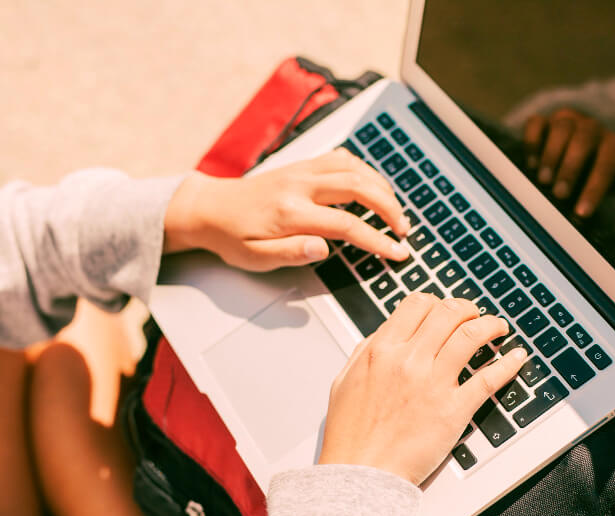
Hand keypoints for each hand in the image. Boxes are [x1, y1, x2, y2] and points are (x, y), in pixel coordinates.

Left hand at [162, 149, 410, 270]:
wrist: (210, 207)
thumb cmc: (233, 236)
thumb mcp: (255, 258)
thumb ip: (290, 253)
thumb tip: (323, 248)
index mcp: (290, 212)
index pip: (347, 225)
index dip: (378, 240)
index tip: (398, 253)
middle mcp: (300, 185)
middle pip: (359, 187)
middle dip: (390, 208)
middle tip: (404, 231)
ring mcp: (303, 170)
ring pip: (355, 168)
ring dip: (382, 188)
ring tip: (396, 211)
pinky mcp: (303, 164)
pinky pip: (343, 159)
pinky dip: (366, 171)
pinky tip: (375, 187)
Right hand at [319, 294, 527, 485]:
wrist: (362, 474)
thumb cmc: (351, 435)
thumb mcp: (346, 381)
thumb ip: (366, 351)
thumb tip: (387, 332)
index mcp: (382, 350)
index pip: (418, 304)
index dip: (437, 302)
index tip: (446, 310)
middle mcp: (409, 360)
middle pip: (449, 313)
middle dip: (467, 309)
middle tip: (475, 316)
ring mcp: (434, 383)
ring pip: (471, 336)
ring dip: (491, 326)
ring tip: (498, 328)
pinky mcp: (454, 410)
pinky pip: (489, 378)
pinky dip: (508, 363)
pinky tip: (517, 357)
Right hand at [523, 108, 614, 217]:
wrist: (581, 153)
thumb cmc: (597, 172)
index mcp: (611, 143)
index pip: (608, 162)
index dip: (595, 187)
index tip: (582, 211)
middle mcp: (590, 128)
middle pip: (583, 139)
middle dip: (571, 169)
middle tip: (560, 194)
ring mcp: (566, 122)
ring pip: (561, 128)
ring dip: (551, 155)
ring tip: (544, 181)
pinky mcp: (544, 121)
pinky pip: (536, 123)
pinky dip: (532, 142)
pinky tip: (531, 163)